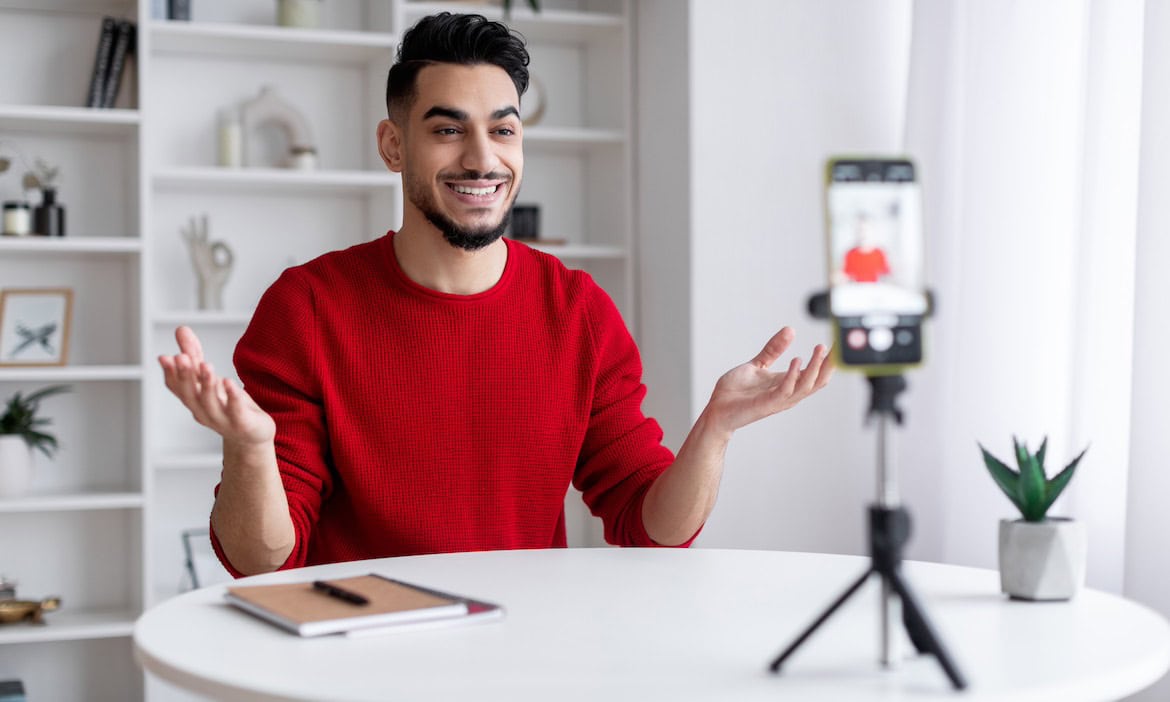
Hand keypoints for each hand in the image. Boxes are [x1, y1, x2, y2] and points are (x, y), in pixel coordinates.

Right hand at [158, 326, 274, 445]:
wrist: (252, 436)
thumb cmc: (229, 405)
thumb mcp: (210, 378)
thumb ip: (195, 354)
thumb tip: (181, 329)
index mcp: (194, 400)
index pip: (176, 387)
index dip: (170, 373)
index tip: (164, 357)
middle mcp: (203, 411)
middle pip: (190, 394)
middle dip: (185, 376)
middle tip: (181, 357)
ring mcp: (222, 420)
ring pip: (210, 403)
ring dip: (206, 384)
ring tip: (206, 365)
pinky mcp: (242, 424)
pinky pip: (235, 411)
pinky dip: (232, 397)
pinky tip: (230, 383)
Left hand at [703, 327, 832, 437]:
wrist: (716, 410)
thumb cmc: (735, 391)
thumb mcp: (757, 365)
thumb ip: (774, 349)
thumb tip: (790, 330)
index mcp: (787, 383)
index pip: (815, 373)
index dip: (828, 360)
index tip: (838, 343)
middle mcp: (787, 393)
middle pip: (817, 381)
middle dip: (828, 364)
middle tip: (836, 345)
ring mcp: (778, 400)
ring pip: (806, 386)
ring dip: (815, 367)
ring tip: (820, 349)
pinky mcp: (766, 404)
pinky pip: (785, 391)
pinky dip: (793, 376)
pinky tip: (797, 360)